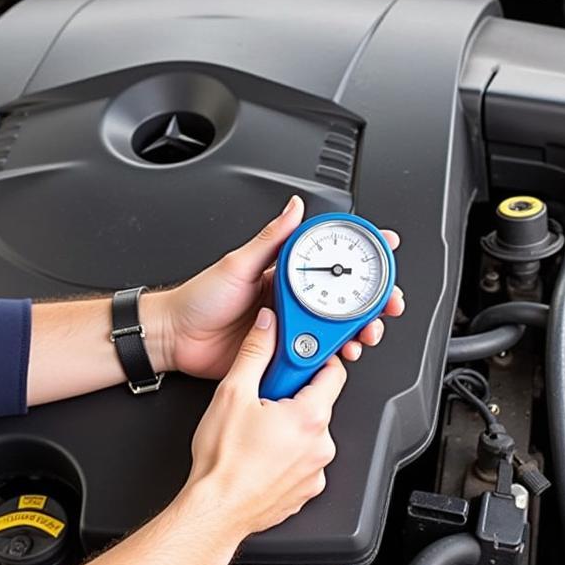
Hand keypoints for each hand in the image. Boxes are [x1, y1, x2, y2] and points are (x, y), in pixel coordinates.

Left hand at [157, 195, 404, 380]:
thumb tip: (295, 207)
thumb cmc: (199, 298)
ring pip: (335, 328)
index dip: (361, 254)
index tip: (386, 247)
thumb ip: (271, 239)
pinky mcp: (283, 353)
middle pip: (344, 299)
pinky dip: (332, 356)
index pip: (330, 259)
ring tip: (364, 334)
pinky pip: (315, 355)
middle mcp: (291, 299)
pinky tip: (339, 355)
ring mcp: (289, 327)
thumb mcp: (237, 263)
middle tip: (387, 304)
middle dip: (372, 301)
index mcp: (284, 273)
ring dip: (356, 331)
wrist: (177, 338)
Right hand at [186, 307, 343, 539]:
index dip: (314, 360)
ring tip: (257, 432)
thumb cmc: (222, 463)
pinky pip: (303, 461)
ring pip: (308, 434)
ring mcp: (316, 471)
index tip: (297, 359)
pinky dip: (287, 455)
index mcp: (311, 417)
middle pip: (317, 404)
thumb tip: (267, 327)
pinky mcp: (306, 491)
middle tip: (263, 399)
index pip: (333, 372)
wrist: (214, 512)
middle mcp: (322, 445)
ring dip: (288, 427)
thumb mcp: (233, 392)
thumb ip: (255, 351)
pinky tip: (260, 455)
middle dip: (292, 396)